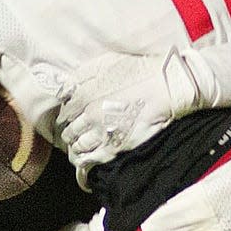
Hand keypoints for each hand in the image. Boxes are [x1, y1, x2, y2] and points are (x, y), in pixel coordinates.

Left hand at [56, 47, 213, 186]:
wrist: (165, 86)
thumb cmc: (138, 71)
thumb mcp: (106, 62)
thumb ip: (82, 75)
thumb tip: (65, 88)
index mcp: (85, 95)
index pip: (65, 112)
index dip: (66, 116)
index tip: (69, 118)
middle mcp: (89, 116)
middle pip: (69, 131)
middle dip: (68, 134)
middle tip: (71, 135)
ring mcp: (101, 134)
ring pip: (77, 147)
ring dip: (75, 149)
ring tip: (78, 149)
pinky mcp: (114, 148)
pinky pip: (91, 161)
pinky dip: (83, 166)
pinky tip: (83, 167)